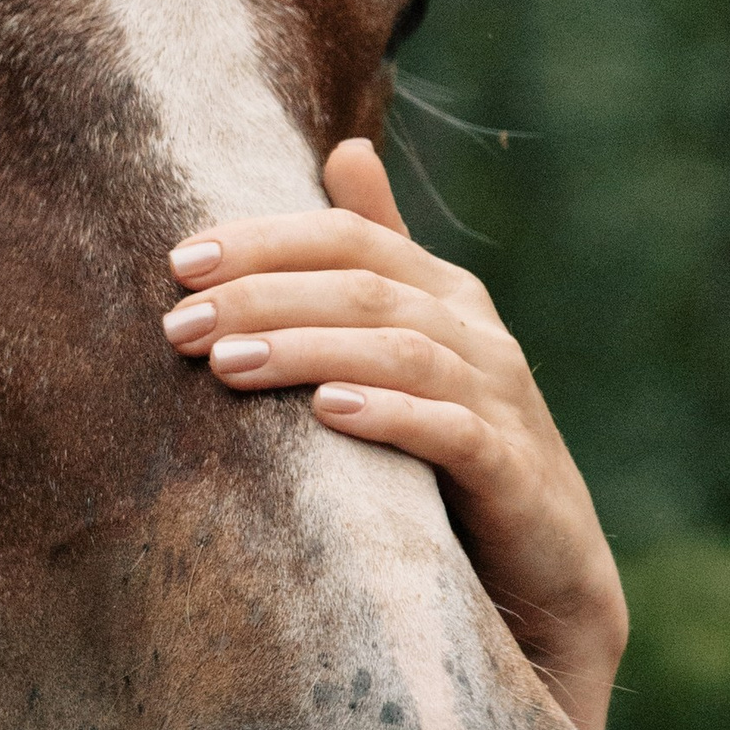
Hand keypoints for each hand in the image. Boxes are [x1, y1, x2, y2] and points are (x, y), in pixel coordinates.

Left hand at [160, 140, 627, 729]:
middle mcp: (477, 336)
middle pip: (366, 286)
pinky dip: (392, 414)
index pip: (350, 238)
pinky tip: (330, 412)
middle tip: (179, 323)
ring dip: (309, 350)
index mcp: (443, 298)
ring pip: (403, 348)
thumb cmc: (459, 463)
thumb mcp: (411, 353)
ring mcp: (502, 402)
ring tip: (227, 366)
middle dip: (265, 296)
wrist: (549, 582)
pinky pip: (455, 431)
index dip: (267, 239)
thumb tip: (345, 147)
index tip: (179, 261)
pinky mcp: (516, 474)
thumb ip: (379, 261)